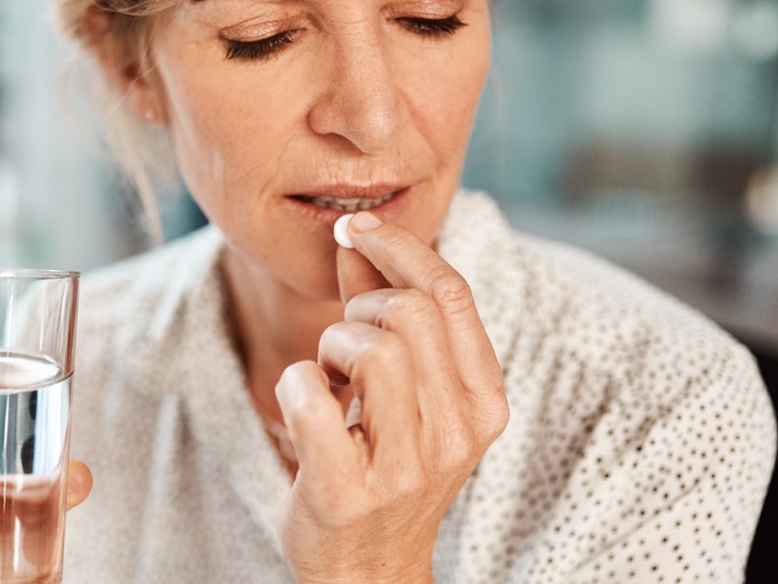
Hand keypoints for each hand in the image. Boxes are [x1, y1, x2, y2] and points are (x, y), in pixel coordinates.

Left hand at [275, 212, 507, 583]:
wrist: (368, 570)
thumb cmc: (384, 463)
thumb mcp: (405, 389)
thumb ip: (382, 311)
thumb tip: (355, 237)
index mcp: (483, 401)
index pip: (452, 293)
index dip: (399, 246)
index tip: (356, 228)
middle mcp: (456, 434)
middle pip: (409, 314)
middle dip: (359, 308)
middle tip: (344, 341)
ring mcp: (406, 469)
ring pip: (370, 351)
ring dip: (331, 347)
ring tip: (331, 377)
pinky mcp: (348, 494)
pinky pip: (311, 404)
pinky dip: (294, 385)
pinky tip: (304, 403)